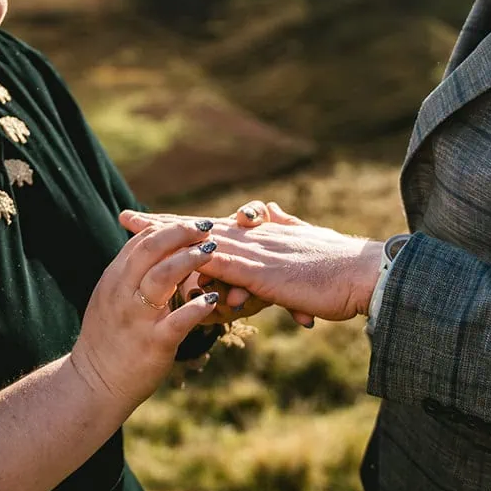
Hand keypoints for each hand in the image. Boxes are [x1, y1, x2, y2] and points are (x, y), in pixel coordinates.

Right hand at [70, 219, 222, 410]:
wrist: (95, 384)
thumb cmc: (107, 340)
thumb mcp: (109, 300)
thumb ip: (127, 274)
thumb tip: (147, 247)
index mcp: (113, 281)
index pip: (140, 242)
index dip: (167, 228)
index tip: (191, 224)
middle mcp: (122, 294)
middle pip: (150, 249)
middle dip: (180, 233)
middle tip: (205, 229)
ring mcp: (137, 318)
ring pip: (163, 276)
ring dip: (190, 259)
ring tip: (212, 253)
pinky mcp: (154, 343)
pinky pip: (179, 319)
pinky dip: (198, 306)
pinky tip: (213, 298)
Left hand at [121, 209, 381, 323]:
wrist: (367, 275)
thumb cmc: (340, 272)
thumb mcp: (304, 251)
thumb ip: (285, 231)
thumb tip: (269, 216)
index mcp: (263, 235)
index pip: (212, 225)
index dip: (179, 221)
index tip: (150, 219)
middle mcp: (256, 238)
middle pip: (196, 226)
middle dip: (159, 223)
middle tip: (124, 216)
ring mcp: (258, 253)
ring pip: (202, 241)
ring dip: (167, 237)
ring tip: (134, 231)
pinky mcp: (264, 272)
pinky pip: (224, 265)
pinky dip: (196, 263)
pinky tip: (172, 261)